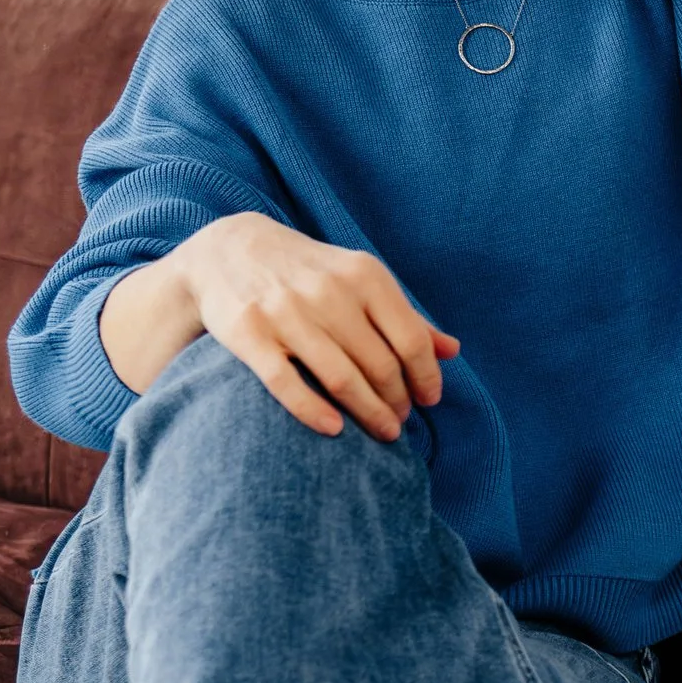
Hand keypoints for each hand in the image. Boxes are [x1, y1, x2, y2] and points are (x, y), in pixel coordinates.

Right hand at [152, 213, 458, 439]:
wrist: (229, 250)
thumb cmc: (310, 274)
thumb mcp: (360, 280)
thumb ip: (404, 316)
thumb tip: (453, 351)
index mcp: (364, 275)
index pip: (411, 338)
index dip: (426, 377)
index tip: (429, 401)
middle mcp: (329, 291)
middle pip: (380, 364)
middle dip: (397, 401)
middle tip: (400, 423)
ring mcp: (287, 312)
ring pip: (341, 377)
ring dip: (368, 412)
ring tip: (383, 432)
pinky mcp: (249, 334)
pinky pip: (286, 382)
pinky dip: (313, 410)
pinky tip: (335, 430)